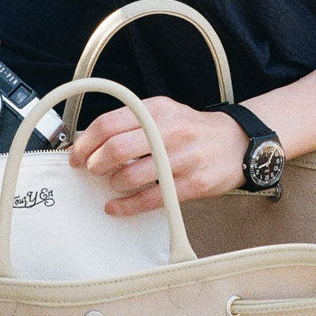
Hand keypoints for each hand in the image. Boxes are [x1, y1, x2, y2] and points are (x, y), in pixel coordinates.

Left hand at [68, 97, 248, 215]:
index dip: (86, 142)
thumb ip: (131, 122)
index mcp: (157, 109)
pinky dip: (126, 206)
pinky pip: (151, 199)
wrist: (238, 142)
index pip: (109, 123)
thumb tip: (90, 141)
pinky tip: (116, 206)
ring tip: (112, 184)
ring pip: (131, 176)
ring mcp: (182, 159)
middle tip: (91, 170)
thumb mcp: (164, 112)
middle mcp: (169, 131)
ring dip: (112, 184)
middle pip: (116, 149)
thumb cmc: (192, 130)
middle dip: (95, 164)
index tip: (77, 154)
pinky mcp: (193, 184)